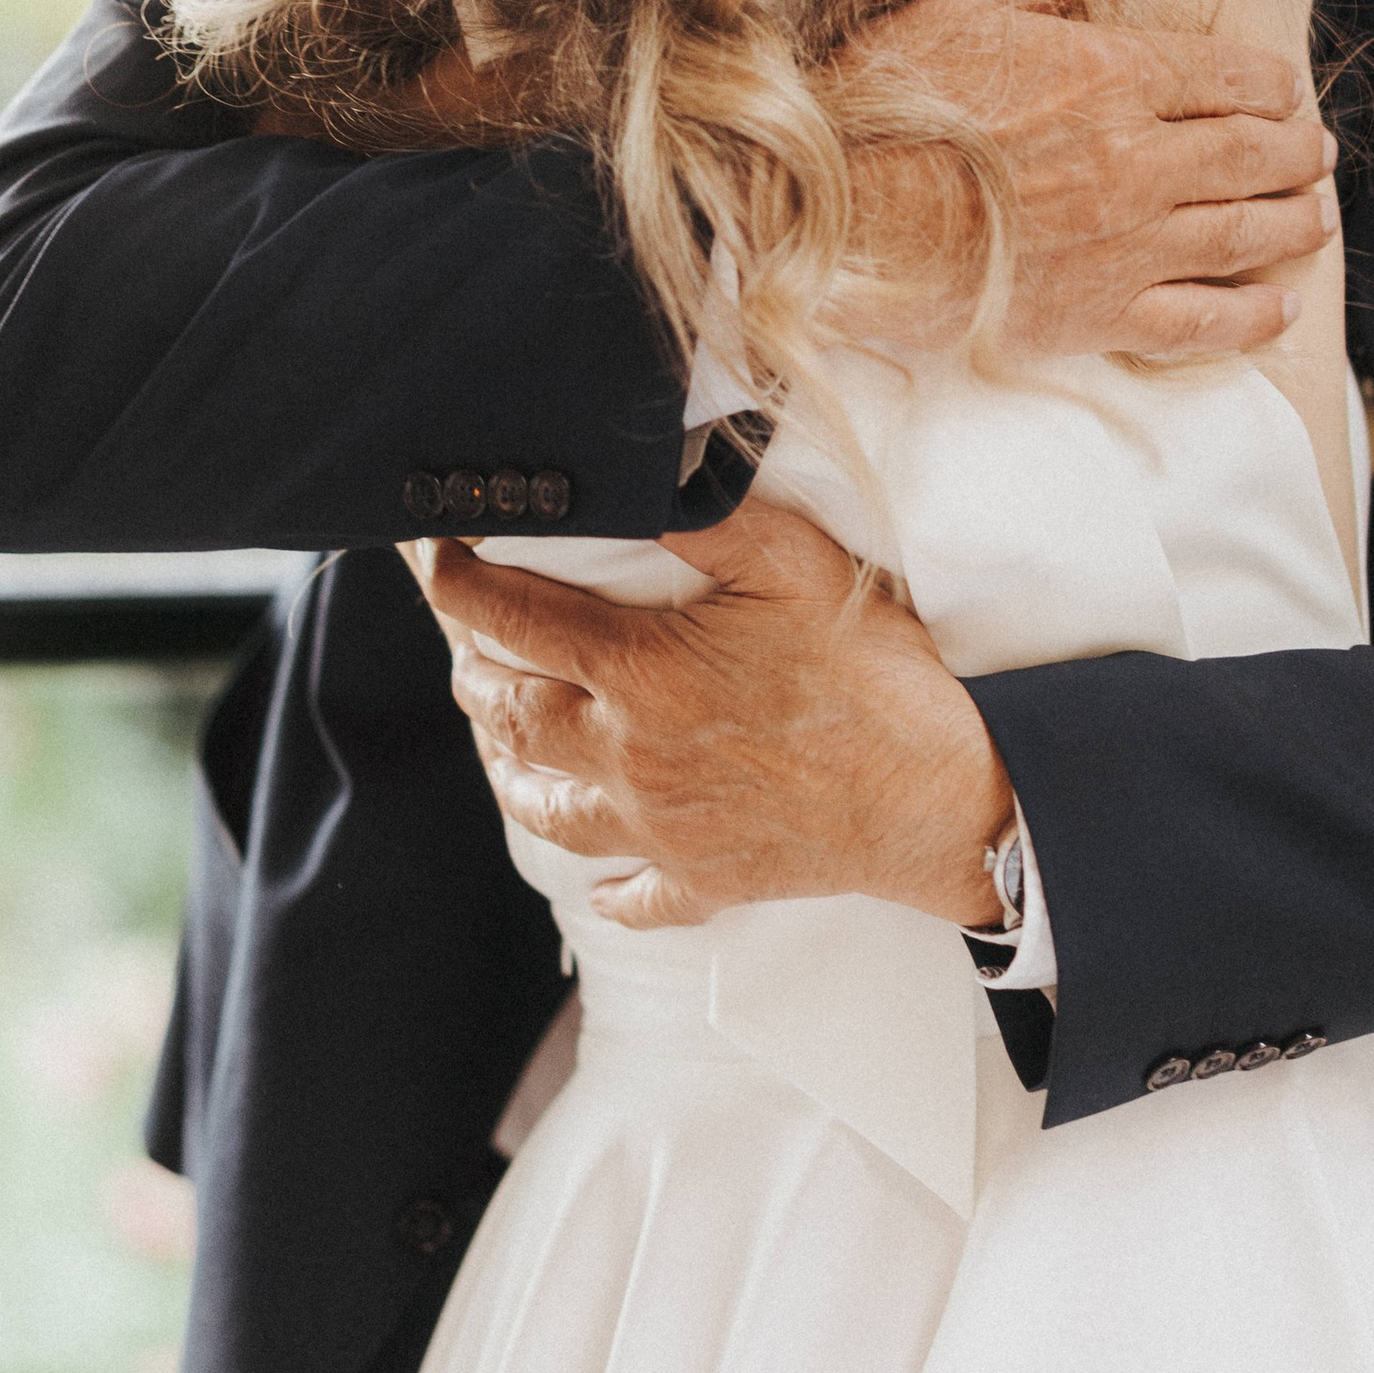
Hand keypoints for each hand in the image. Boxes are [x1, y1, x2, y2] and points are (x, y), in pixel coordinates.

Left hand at [414, 502, 1014, 931]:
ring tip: (497, 741)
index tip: (427, 554)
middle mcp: (629, 758)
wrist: (945, 799)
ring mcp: (659, 829)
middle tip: (461, 641)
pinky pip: (630, 894)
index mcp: (641, 674)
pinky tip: (596, 881)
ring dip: (507, 767)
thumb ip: (703, 517)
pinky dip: (604, 885)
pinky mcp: (702, 879)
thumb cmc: (876, 676)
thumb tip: (638, 478)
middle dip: (472, 670)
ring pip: (544, 808)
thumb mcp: (795, 562)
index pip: (511, 618)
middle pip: (510, 716)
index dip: (453, 582)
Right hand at [839, 0, 1336, 362]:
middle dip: (1300, 154)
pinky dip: (1255, 316)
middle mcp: (1140, 162)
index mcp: (1114, 76)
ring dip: (1295, 224)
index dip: (1274, 85)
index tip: (1284, 93)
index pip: (1237, 78)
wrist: (829, 224)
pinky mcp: (1102, 317)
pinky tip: (1277, 308)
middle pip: (1258, 156)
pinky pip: (1207, 322)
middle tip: (1318, 156)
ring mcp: (1127, 244)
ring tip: (1314, 218)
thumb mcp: (964, 7)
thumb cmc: (882, 107)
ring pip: (1249, 234)